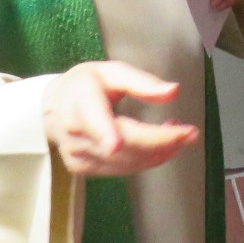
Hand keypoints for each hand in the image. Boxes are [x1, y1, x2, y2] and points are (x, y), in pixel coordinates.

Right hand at [42, 61, 198, 177]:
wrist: (53, 106)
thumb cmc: (86, 85)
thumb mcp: (112, 72)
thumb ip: (142, 83)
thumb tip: (173, 91)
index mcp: (80, 101)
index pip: (95, 120)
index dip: (106, 134)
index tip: (116, 144)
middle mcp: (75, 132)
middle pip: (122, 146)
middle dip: (160, 142)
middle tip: (190, 133)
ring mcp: (77, 154)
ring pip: (125, 163)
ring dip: (158, 152)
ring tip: (177, 134)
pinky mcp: (81, 169)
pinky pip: (120, 170)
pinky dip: (145, 160)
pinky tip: (158, 146)